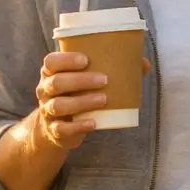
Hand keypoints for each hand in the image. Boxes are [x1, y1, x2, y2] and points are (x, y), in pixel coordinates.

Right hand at [32, 52, 150, 150]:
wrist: (58, 127)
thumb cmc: (77, 95)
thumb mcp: (86, 80)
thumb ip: (113, 69)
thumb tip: (144, 63)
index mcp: (51, 73)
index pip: (50, 61)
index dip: (66, 59)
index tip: (86, 59)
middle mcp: (45, 90)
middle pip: (56, 82)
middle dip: (80, 80)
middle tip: (104, 80)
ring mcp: (48, 111)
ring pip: (59, 105)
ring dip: (81, 102)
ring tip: (103, 100)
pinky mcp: (54, 130)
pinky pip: (62, 128)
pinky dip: (78, 126)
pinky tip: (94, 123)